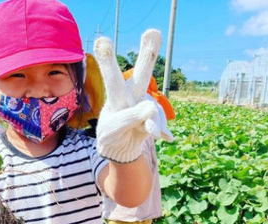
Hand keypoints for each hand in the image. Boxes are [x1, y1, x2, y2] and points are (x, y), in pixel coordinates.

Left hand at [94, 30, 161, 162]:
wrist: (120, 148)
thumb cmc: (111, 133)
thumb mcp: (113, 129)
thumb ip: (129, 118)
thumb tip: (150, 108)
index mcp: (117, 94)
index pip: (112, 76)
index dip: (107, 60)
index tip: (101, 40)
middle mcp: (133, 94)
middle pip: (142, 72)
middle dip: (148, 53)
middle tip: (153, 31)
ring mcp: (146, 105)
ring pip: (153, 108)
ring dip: (153, 121)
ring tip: (152, 132)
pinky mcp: (155, 118)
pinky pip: (160, 123)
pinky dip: (160, 130)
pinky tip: (166, 137)